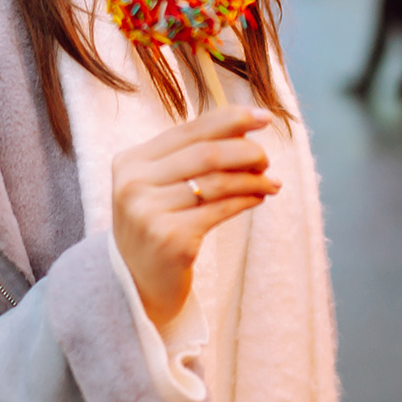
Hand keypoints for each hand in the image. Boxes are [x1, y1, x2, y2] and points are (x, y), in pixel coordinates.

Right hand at [111, 106, 279, 328]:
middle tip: (265, 159)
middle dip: (246, 151)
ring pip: (218, 182)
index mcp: (130, 162)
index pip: (188, 130)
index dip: (230, 120)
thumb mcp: (159, 185)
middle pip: (206, 153)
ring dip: (252, 178)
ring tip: (271, 182)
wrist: (136, 284)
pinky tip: (259, 197)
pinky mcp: (171, 239)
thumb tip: (244, 128)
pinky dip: (246, 199)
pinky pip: (220, 210)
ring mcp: (149, 213)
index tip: (264, 117)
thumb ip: (190, 156)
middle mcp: (134, 184)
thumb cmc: (156, 226)